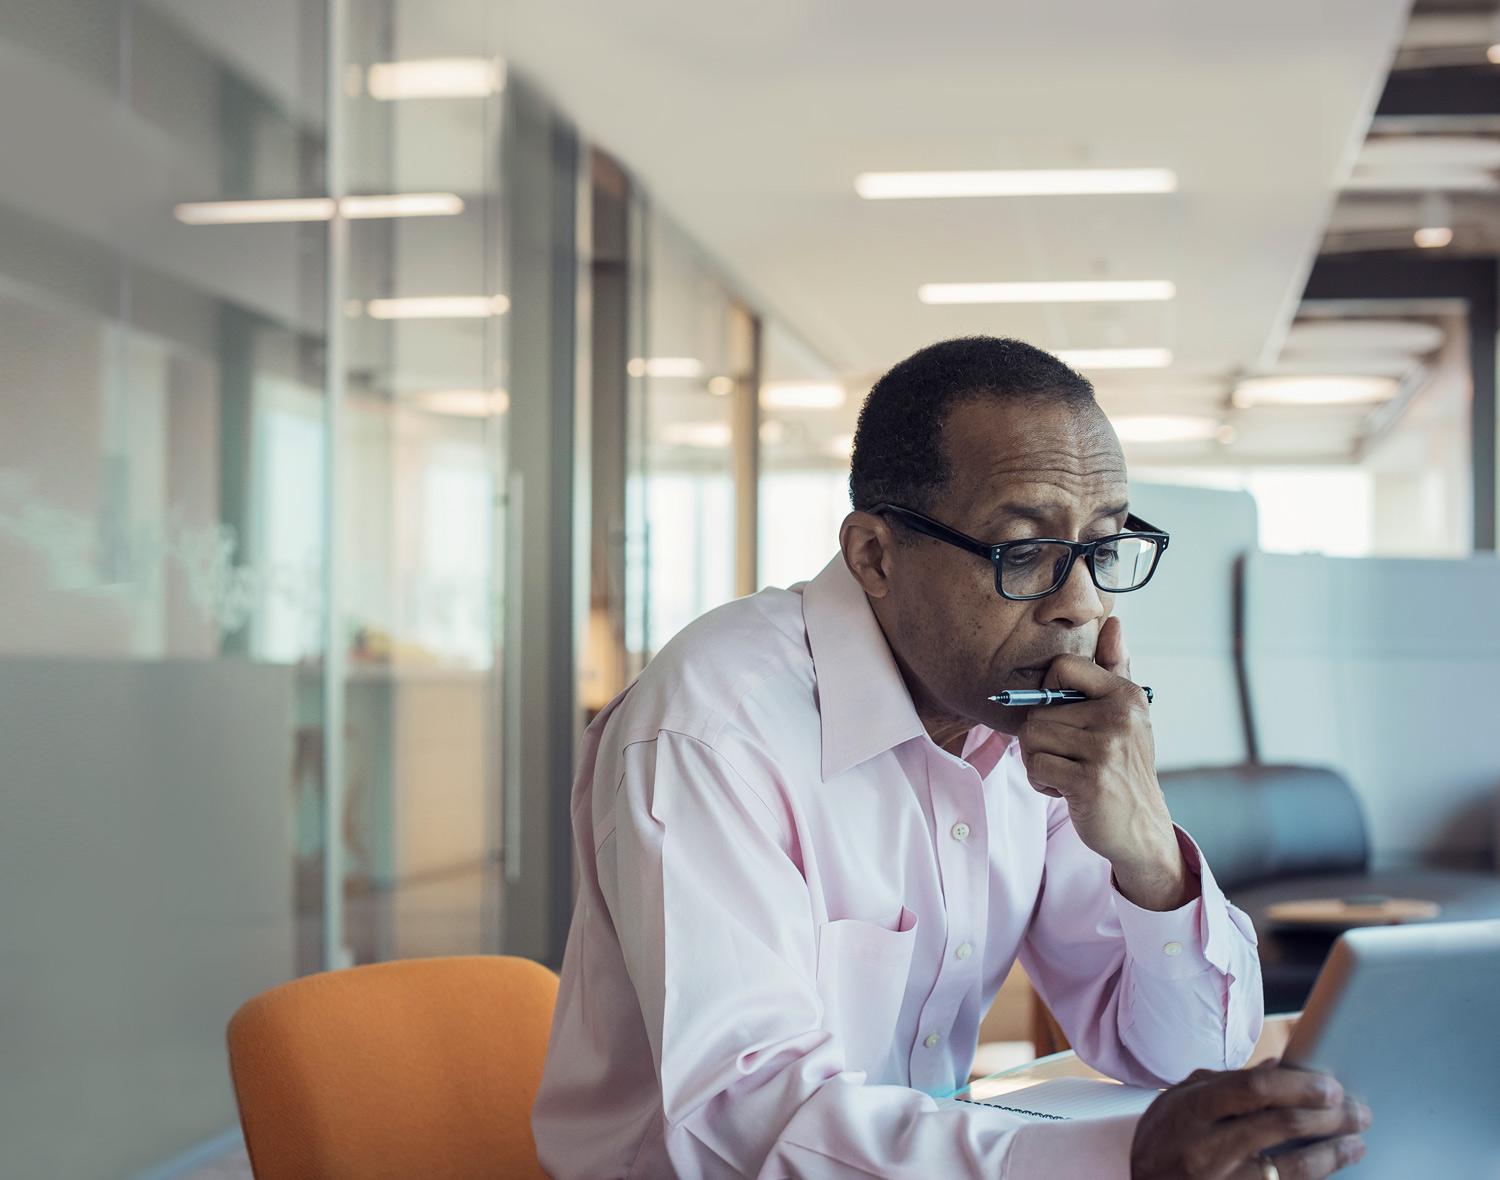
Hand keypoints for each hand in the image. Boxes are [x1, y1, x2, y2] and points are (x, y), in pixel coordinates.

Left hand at [1016, 617, 1185, 908]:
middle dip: (1042, 740)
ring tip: (1069, 773)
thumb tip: (1114, 620)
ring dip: (1040, 762)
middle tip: (1071, 758)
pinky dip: (1042, 782)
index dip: (1049, 694)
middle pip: (1039, 710)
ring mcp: (1106, 749)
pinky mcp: (1089, 781)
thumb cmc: (1123, 767)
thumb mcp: (1126, 715)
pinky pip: (1036, 767)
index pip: (1062, 667)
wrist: (1141, 828)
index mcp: (1125, 695)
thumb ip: (1115, 668)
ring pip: (1032, 739)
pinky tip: (1067, 790)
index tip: (1066, 719)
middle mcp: (1119, 716)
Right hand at [1132, 1060, 1370, 1178]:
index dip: (1298, 1085)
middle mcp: (1205, 1147)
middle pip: (1280, 1125)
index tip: (1331, 1086)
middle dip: (1328, 1117)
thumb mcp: (1180, 1101)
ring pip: (1292, 1168)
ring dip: (1332, 1153)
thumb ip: (1226, 1083)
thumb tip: (1279, 1066)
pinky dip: (1314, 1178)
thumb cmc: (1163, 1140)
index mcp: (1192, 1109)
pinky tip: (1331, 1168)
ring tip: (1356, 1142)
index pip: (1253, 1088)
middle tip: (1358, 1112)